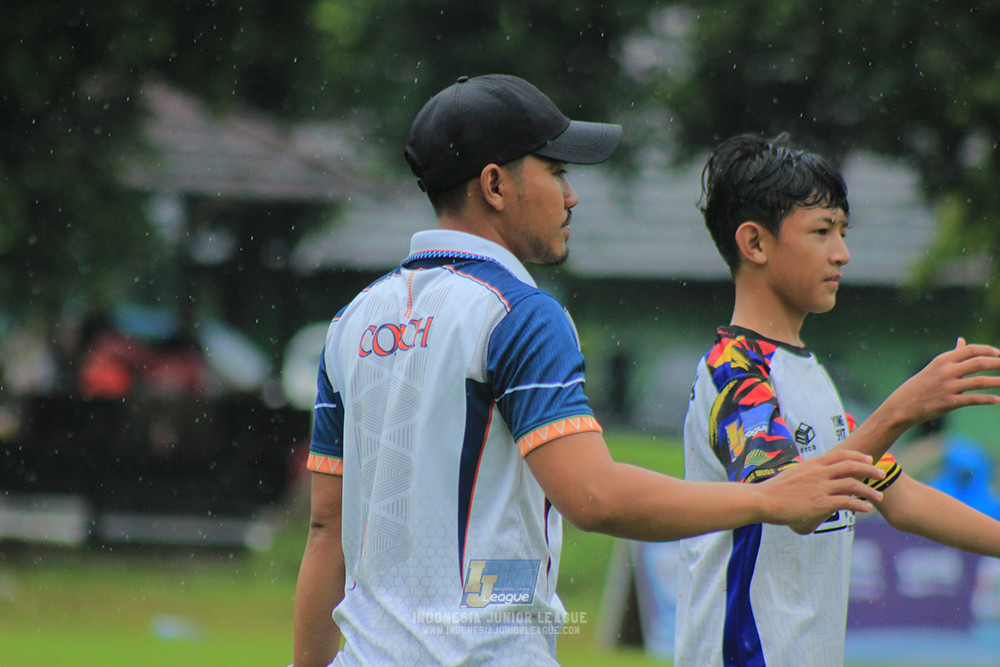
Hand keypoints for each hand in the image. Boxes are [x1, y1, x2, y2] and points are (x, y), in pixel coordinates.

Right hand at [755, 449, 883, 529]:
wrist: (762, 500)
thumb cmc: (772, 490)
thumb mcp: (791, 475)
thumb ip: (805, 475)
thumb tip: (811, 479)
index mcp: (812, 465)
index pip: (840, 455)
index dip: (857, 456)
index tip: (868, 459)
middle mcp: (819, 473)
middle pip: (851, 466)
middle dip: (870, 469)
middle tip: (881, 473)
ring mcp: (820, 487)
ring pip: (853, 484)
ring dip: (869, 490)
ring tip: (879, 496)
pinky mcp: (820, 503)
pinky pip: (846, 502)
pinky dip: (860, 505)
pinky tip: (867, 509)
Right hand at [886, 337, 999, 426]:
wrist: (902, 405)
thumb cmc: (921, 384)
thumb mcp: (934, 367)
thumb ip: (952, 354)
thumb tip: (962, 340)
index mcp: (943, 360)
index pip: (971, 350)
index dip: (988, 350)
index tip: (999, 353)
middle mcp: (946, 371)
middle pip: (979, 363)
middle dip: (997, 363)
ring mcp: (947, 386)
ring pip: (979, 382)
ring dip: (997, 382)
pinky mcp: (948, 402)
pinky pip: (973, 399)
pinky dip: (987, 399)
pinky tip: (997, 400)